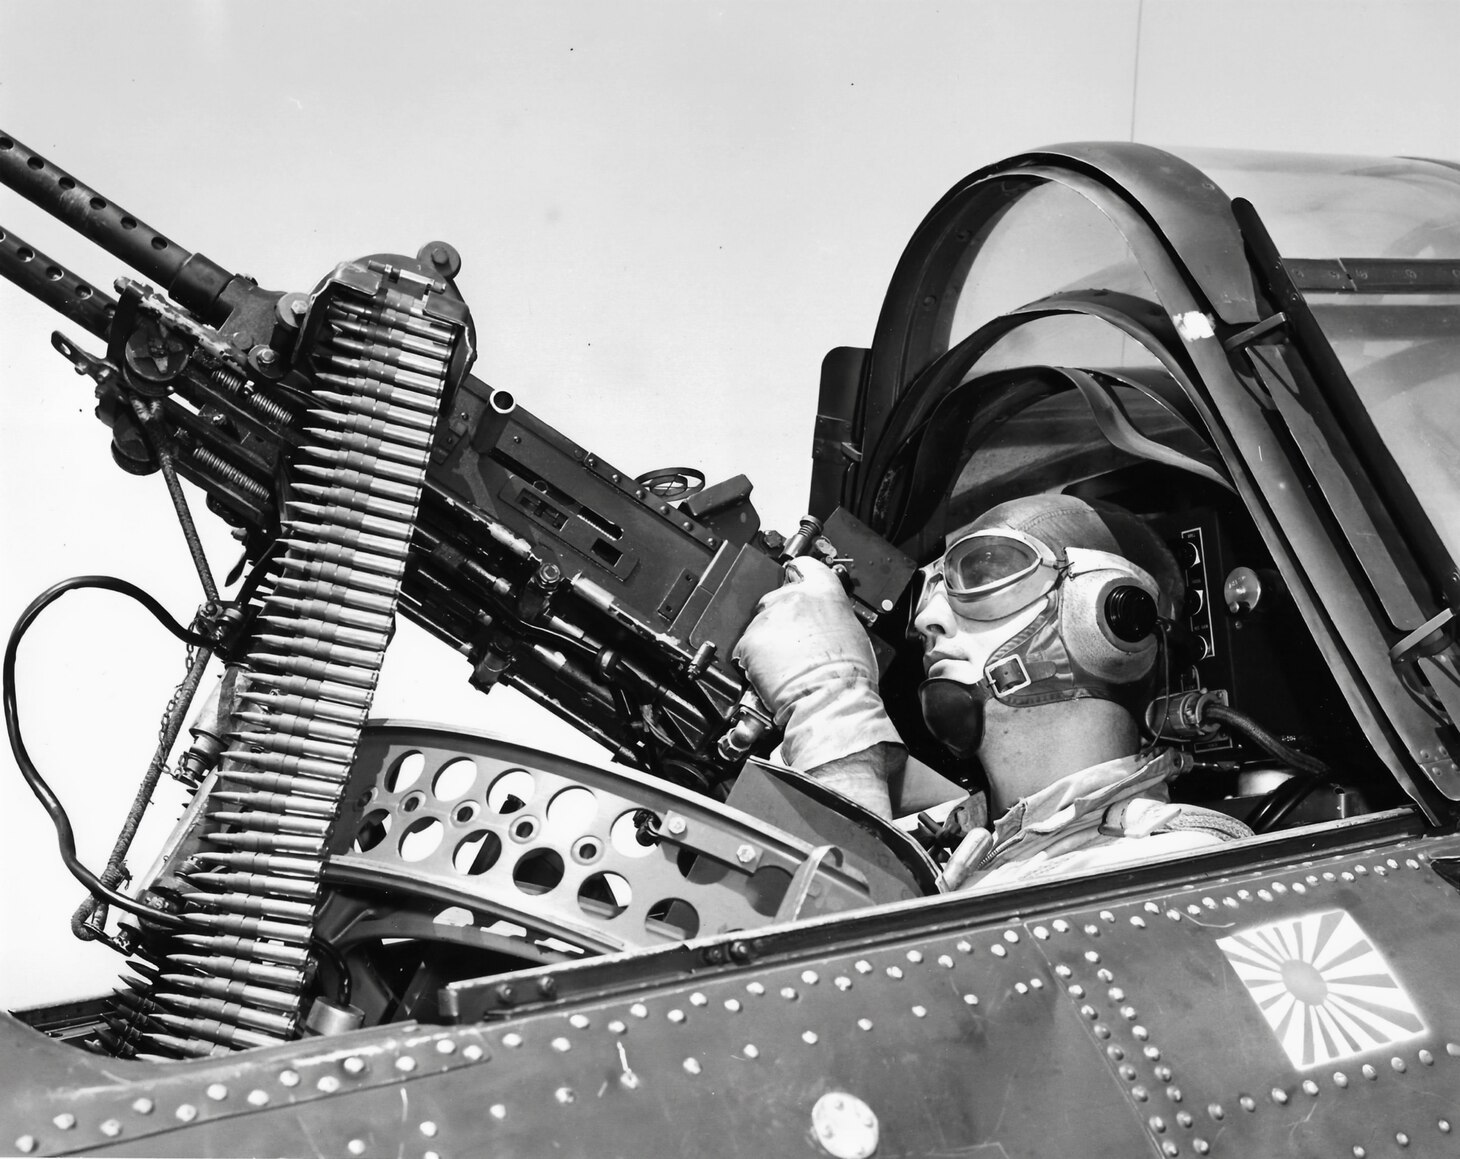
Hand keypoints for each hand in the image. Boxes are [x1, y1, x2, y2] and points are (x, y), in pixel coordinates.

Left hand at [733, 557, 901, 793]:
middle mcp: (793, 598)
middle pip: (776, 596)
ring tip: (785, 665)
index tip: (794, 577)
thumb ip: (831, 614)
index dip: (797, 572)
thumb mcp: (853, 634)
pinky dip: (754, 659)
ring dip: (768, 640)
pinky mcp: (748, 640)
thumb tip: (823, 617)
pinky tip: (772, 673)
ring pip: (760, 623)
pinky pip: (746, 646)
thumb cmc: (847, 678)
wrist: (828, 703)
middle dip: (781, 618)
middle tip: (794, 644)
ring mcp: (768, 618)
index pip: (803, 564)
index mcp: (824, 592)